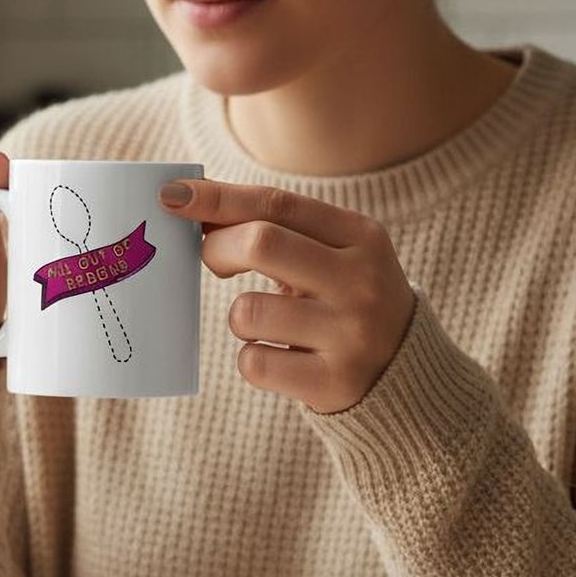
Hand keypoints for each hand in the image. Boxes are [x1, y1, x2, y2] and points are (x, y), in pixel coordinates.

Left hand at [160, 177, 416, 414]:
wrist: (403, 376)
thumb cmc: (344, 305)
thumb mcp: (334, 258)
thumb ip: (280, 232)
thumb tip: (196, 208)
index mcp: (361, 237)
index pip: (278, 204)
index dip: (219, 198)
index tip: (172, 196)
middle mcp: (360, 280)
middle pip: (262, 243)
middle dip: (217, 249)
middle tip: (209, 260)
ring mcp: (349, 333)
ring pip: (248, 312)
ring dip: (239, 317)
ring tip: (264, 325)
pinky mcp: (331, 380)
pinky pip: (254, 363)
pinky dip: (251, 359)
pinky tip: (277, 358)